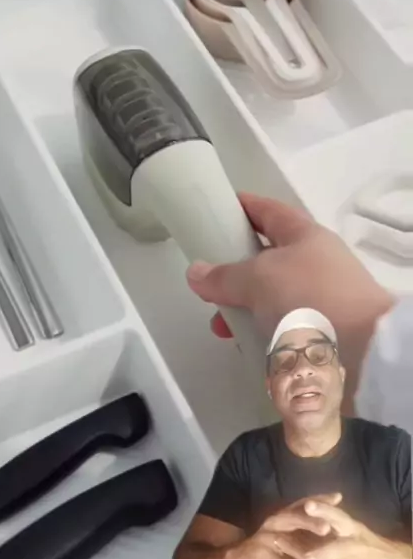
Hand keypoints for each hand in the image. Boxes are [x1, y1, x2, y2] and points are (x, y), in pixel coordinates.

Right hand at [186, 194, 393, 410]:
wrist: (363, 351)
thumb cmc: (309, 298)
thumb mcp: (258, 278)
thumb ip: (224, 275)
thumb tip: (195, 272)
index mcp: (304, 235)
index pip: (267, 210)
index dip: (241, 207)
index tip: (214, 211)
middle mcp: (315, 261)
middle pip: (266, 257)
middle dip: (233, 270)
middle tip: (207, 281)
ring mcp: (320, 297)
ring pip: (271, 295)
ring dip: (243, 306)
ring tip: (221, 325)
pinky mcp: (321, 329)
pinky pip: (281, 323)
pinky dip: (259, 330)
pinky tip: (243, 343)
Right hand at [234, 493, 341, 558]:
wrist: (241, 558)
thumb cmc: (274, 545)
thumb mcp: (291, 533)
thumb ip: (310, 525)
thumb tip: (336, 504)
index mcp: (284, 514)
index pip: (302, 503)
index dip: (319, 499)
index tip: (338, 497)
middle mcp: (275, 521)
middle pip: (294, 517)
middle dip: (311, 522)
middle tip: (327, 529)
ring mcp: (265, 537)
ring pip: (289, 546)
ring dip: (306, 557)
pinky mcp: (259, 556)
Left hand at [289, 500, 412, 558]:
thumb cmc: (363, 539)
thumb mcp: (352, 526)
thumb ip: (331, 519)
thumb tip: (302, 507)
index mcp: (351, 527)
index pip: (337, 515)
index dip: (324, 510)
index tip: (308, 506)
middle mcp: (354, 545)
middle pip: (337, 549)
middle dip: (321, 555)